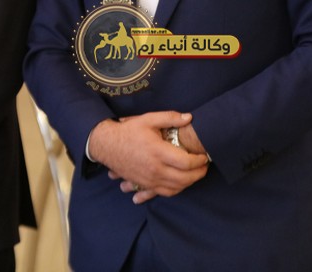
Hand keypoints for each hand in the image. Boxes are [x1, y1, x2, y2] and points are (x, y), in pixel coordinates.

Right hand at [90, 111, 208, 202]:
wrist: (106, 145)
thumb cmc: (128, 131)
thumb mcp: (148, 119)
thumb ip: (170, 117)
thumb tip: (189, 118)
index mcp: (158, 152)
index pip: (187, 162)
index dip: (200, 161)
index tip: (204, 156)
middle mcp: (155, 169)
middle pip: (185, 178)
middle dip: (199, 174)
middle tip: (204, 166)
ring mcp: (149, 179)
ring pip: (176, 188)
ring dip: (189, 183)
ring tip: (195, 173)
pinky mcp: (144, 184)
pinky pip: (164, 193)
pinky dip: (176, 190)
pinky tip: (180, 183)